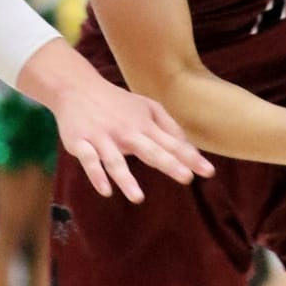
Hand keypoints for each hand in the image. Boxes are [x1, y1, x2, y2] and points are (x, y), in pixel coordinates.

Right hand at [20, 40, 211, 203]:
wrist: (76, 86)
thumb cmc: (116, 102)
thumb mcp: (146, 107)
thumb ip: (168, 127)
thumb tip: (189, 147)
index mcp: (144, 126)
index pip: (172, 144)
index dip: (190, 158)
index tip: (208, 172)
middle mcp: (126, 132)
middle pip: (150, 151)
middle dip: (169, 164)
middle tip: (186, 178)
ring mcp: (102, 137)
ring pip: (115, 161)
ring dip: (126, 179)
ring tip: (138, 198)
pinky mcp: (81, 142)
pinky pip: (89, 161)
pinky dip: (96, 176)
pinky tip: (106, 191)